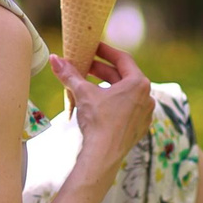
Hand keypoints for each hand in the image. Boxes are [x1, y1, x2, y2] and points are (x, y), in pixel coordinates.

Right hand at [49, 43, 152, 179]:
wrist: (103, 155)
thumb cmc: (98, 121)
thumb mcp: (83, 93)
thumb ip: (70, 74)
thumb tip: (54, 59)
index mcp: (138, 84)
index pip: (122, 59)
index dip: (105, 51)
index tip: (93, 47)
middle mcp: (147, 97)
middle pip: (123, 76)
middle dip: (102, 70)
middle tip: (85, 66)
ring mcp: (145, 113)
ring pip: (125, 93)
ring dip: (107, 86)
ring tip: (89, 85)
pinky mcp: (139, 127)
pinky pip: (127, 108)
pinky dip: (113, 103)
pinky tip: (98, 104)